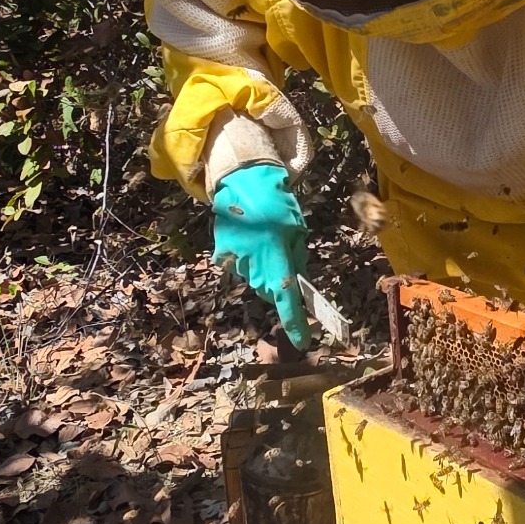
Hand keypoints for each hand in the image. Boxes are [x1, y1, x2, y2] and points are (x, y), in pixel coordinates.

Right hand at [213, 164, 311, 348]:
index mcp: (276, 258)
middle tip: (284, 258)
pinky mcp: (222, 256)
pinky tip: (250, 239)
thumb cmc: (277, 204)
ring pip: (255, 280)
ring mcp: (235, 263)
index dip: (295, 323)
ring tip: (264, 242)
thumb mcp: (297, 230)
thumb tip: (297, 281)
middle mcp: (253, 266)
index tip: (303, 341)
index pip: (286, 299)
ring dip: (263, 269)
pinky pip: (241, 268)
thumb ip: (297, 258)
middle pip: (270, 291)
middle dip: (279, 284)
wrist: (242, 182)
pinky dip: (248, 260)